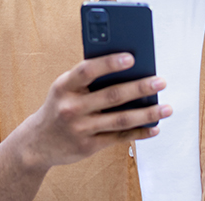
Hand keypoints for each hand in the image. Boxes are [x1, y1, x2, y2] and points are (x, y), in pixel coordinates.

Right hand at [15, 52, 171, 171]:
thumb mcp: (64, 88)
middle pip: (112, 96)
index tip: (132, 57)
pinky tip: (155, 127)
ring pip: (120, 119)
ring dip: (147, 113)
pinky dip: (139, 132)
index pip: (87, 70)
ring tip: (167, 107)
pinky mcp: (88, 146)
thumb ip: (88, 79)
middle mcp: (71, 107)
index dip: (109, 63)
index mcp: (64, 86)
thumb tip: (129, 69)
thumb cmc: (59, 106)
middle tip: (161, 81)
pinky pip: (119, 137)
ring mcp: (80, 129)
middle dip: (140, 87)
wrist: (37, 143)